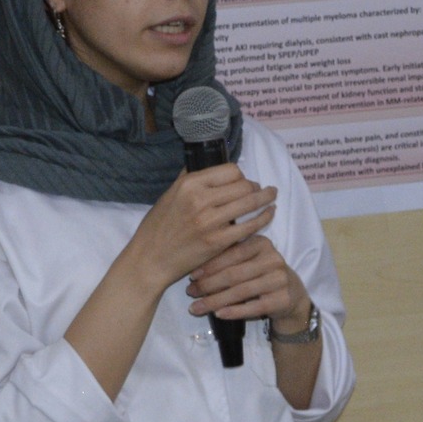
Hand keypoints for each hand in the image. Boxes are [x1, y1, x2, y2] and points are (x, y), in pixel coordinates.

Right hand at [129, 163, 277, 296]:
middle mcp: (201, 199)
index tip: (242, 181)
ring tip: (272, 196)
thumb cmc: (157, 227)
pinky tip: (269, 213)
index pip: (230, 171)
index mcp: (189, 184)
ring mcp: (211, 221)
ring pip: (250, 202)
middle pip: (243, 185)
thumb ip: (188, 179)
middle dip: (255, 186)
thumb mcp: (169, 195)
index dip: (240, 175)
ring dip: (266, 198)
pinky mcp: (218, 241)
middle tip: (260, 190)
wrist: (150, 259)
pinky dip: (264, 218)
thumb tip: (206, 162)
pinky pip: (250, 225)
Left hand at [185, 231, 310, 329]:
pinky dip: (234, 312)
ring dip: (215, 301)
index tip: (190, 276)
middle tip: (190, 292)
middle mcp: (273, 259)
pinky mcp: (282, 300)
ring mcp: (279, 280)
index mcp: (262, 243)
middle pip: (234, 274)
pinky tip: (218, 314)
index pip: (231, 254)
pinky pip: (253, 307)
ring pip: (240, 292)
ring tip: (196, 308)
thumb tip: (193, 267)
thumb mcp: (248, 260)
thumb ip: (227, 258)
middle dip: (208, 285)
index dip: (209, 266)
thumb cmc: (260, 274)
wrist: (292, 294)